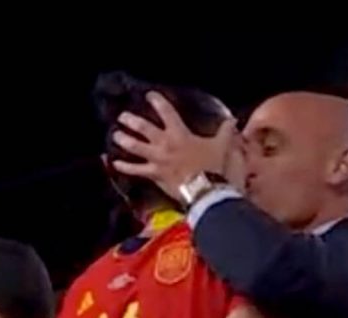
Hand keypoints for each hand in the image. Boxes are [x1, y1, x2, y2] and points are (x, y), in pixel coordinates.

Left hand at [111, 92, 242, 200]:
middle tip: (123, 116)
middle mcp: (165, 144)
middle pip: (144, 128)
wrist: (207, 191)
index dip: (158, 102)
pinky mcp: (155, 175)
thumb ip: (226, 132)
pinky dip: (124, 167)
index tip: (149, 96)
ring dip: (124, 140)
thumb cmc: (216, 168)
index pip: (167, 112)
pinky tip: (114, 163)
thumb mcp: (224, 146)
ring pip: (136, 147)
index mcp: (181, 134)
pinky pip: (136, 170)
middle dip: (132, 121)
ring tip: (115, 135)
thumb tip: (232, 120)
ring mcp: (157, 160)